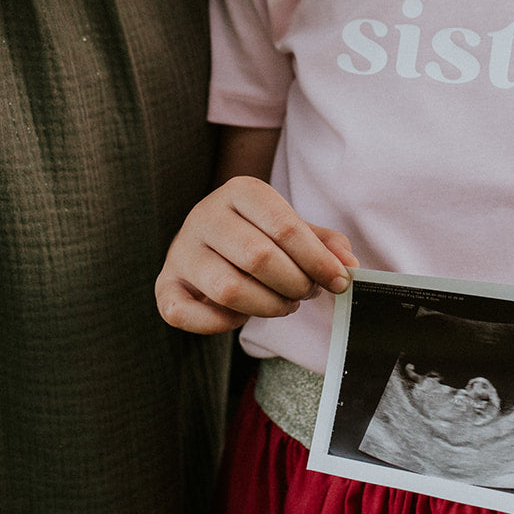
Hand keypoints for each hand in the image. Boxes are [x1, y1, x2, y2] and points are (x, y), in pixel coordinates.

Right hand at [156, 176, 357, 334]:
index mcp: (240, 190)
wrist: (209, 241)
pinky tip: (241, 316)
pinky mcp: (164, 285)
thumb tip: (348, 266)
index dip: (318, 260)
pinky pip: (185, 314)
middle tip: (306, 293)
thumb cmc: (259, 236)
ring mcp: (181, 251)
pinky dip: (220, 324)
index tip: (340, 281)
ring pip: (228, 290)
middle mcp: (205, 215)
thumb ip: (325, 244)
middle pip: (259, 259)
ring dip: (267, 307)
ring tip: (283, 305)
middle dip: (295, 285)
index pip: (285, 227)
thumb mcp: (293, 229)